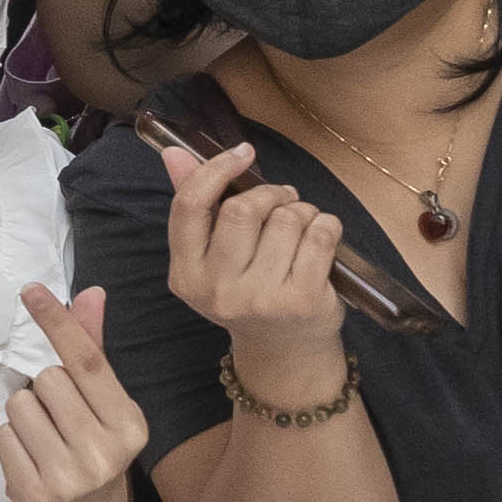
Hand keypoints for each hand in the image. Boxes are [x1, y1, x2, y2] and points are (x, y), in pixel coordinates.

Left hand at [0, 284, 147, 501]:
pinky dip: (10, 441)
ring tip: (44, 437)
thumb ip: (91, 348)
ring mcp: (70, 477)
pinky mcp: (35, 493)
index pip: (88, 361)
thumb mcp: (101, 401)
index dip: (58, 323)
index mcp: (129, 424)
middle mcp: (105, 453)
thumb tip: (90, 294)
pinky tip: (32, 458)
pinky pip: (2, 436)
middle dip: (44, 389)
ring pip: (19, 406)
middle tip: (58, 416)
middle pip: (47, 379)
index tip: (31, 290)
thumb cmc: (91, 443)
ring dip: (24, 415)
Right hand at [160, 136, 347, 395]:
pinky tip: (322, 238)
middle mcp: (218, 291)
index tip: (243, 153)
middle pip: (243, 209)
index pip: (190, 206)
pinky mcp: (302, 301)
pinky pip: (319, 235)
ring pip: (286, 219)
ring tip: (300, 227)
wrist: (285, 350)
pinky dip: (326, 224)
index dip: (216, 170)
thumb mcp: (212, 256)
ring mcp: (261, 299)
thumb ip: (195, 204)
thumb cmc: (248, 291)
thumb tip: (175, 151)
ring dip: (301, 210)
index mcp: (186, 275)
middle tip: (282, 200)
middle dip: (270, 193)